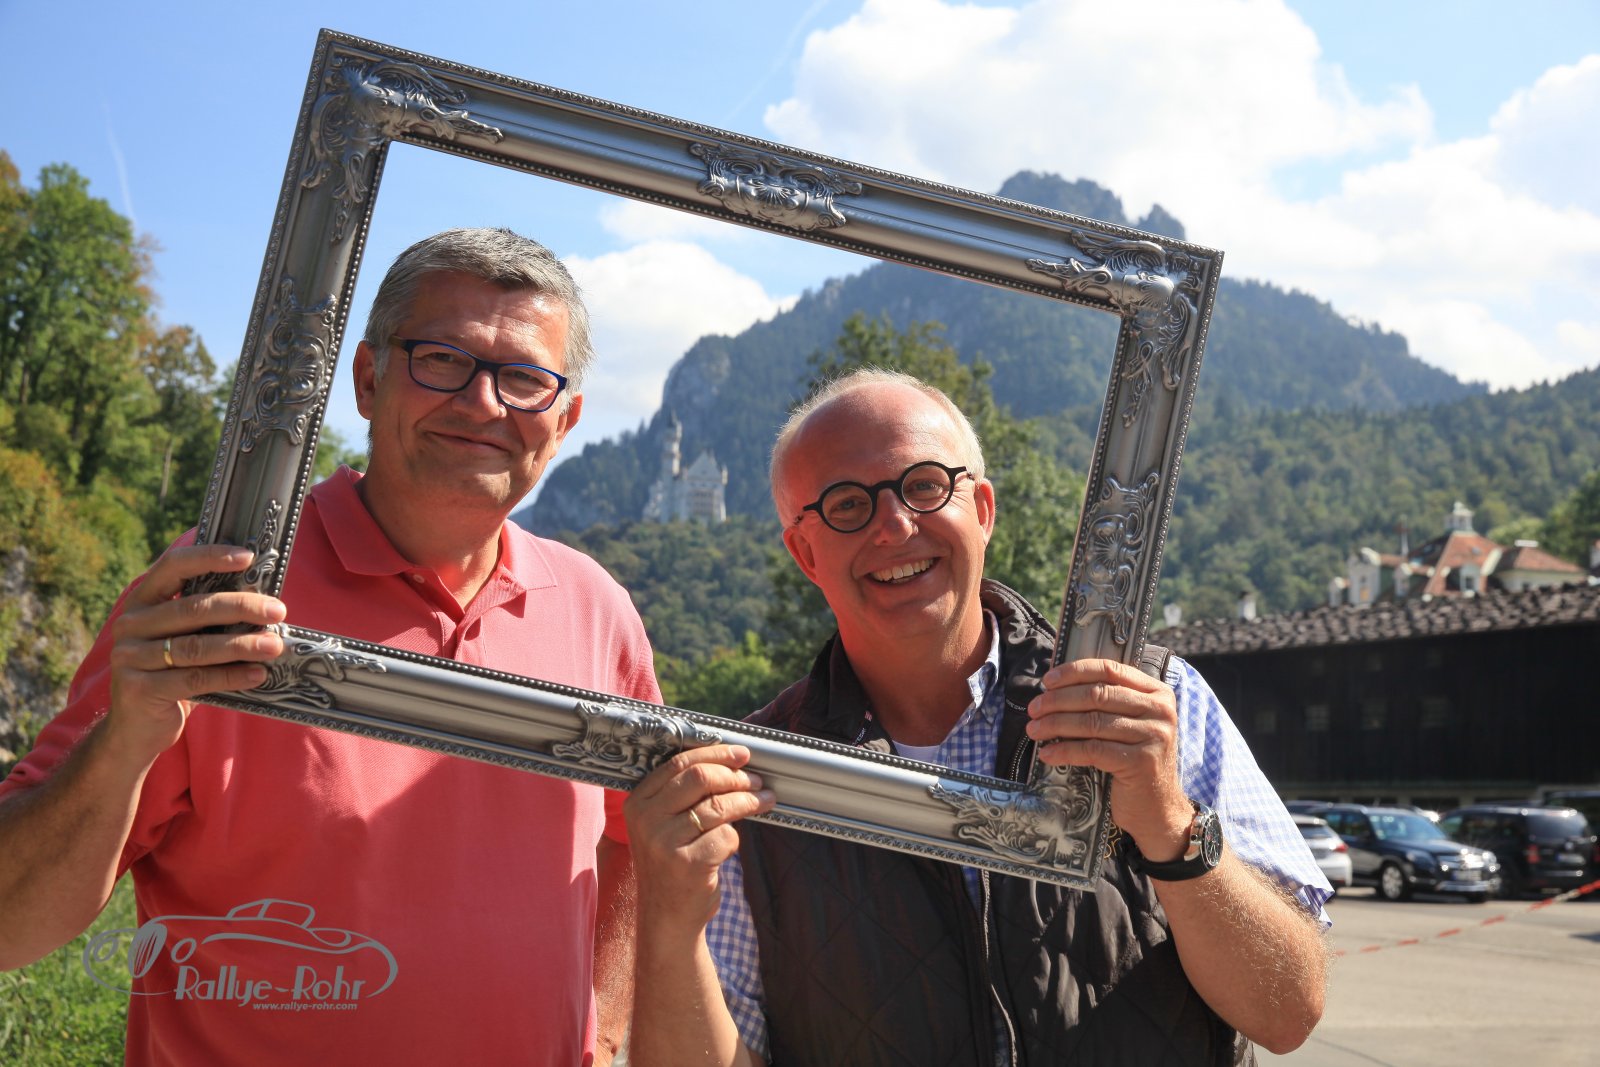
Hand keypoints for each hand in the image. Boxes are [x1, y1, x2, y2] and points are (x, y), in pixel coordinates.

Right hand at [105, 544, 286, 766]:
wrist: (136, 728)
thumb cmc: (173, 673)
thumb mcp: (185, 639)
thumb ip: (210, 620)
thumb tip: (266, 602)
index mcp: (143, 601)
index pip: (173, 566)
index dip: (209, 557)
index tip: (247, 556)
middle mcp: (130, 624)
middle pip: (192, 608)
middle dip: (241, 607)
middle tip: (278, 611)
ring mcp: (130, 657)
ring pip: (195, 646)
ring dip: (241, 645)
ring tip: (274, 645)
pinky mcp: (139, 689)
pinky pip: (194, 679)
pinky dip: (230, 675)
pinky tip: (258, 674)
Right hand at [625, 745, 774, 930]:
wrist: (666, 917)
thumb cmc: (672, 864)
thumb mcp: (664, 826)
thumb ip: (684, 795)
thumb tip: (732, 762)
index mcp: (638, 802)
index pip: (679, 763)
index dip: (715, 753)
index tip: (741, 754)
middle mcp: (646, 819)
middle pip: (700, 777)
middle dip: (735, 776)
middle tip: (756, 780)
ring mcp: (665, 843)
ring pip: (719, 806)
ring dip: (748, 801)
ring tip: (763, 800)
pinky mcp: (688, 864)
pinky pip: (727, 836)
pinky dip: (735, 839)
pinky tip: (731, 846)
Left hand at [1025, 658, 1192, 860]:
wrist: (1156, 808)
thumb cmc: (1134, 762)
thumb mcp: (1127, 725)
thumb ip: (1106, 703)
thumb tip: (1055, 688)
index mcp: (1156, 693)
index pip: (1109, 669)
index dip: (1074, 672)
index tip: (1047, 681)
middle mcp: (1159, 710)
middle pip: (1097, 695)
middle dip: (1058, 701)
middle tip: (1034, 709)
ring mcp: (1154, 736)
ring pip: (1092, 722)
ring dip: (1056, 725)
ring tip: (1034, 730)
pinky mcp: (1142, 762)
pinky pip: (1093, 750)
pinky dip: (1065, 750)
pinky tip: (1048, 754)